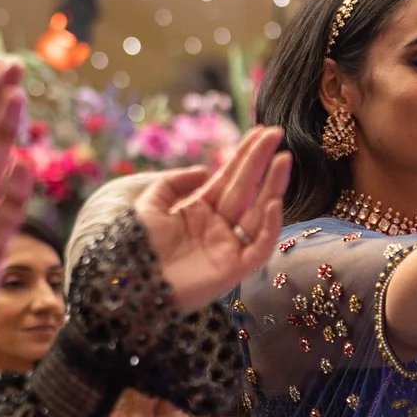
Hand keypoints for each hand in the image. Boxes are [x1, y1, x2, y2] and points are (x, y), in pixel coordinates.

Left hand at [133, 124, 291, 308]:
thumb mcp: (149, 204)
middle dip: (262, 162)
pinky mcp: (234, 270)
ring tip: (283, 159)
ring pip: (259, 213)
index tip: (262, 132)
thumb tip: (205, 169)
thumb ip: (174, 182)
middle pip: (247, 189)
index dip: (246, 155)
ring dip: (273, 186)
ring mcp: (228, 247)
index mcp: (200, 209)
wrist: (132, 285)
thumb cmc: (137, 247)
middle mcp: (218, 226)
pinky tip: (271, 202)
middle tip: (277, 135)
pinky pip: (259, 247)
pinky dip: (268, 227)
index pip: (229, 178)